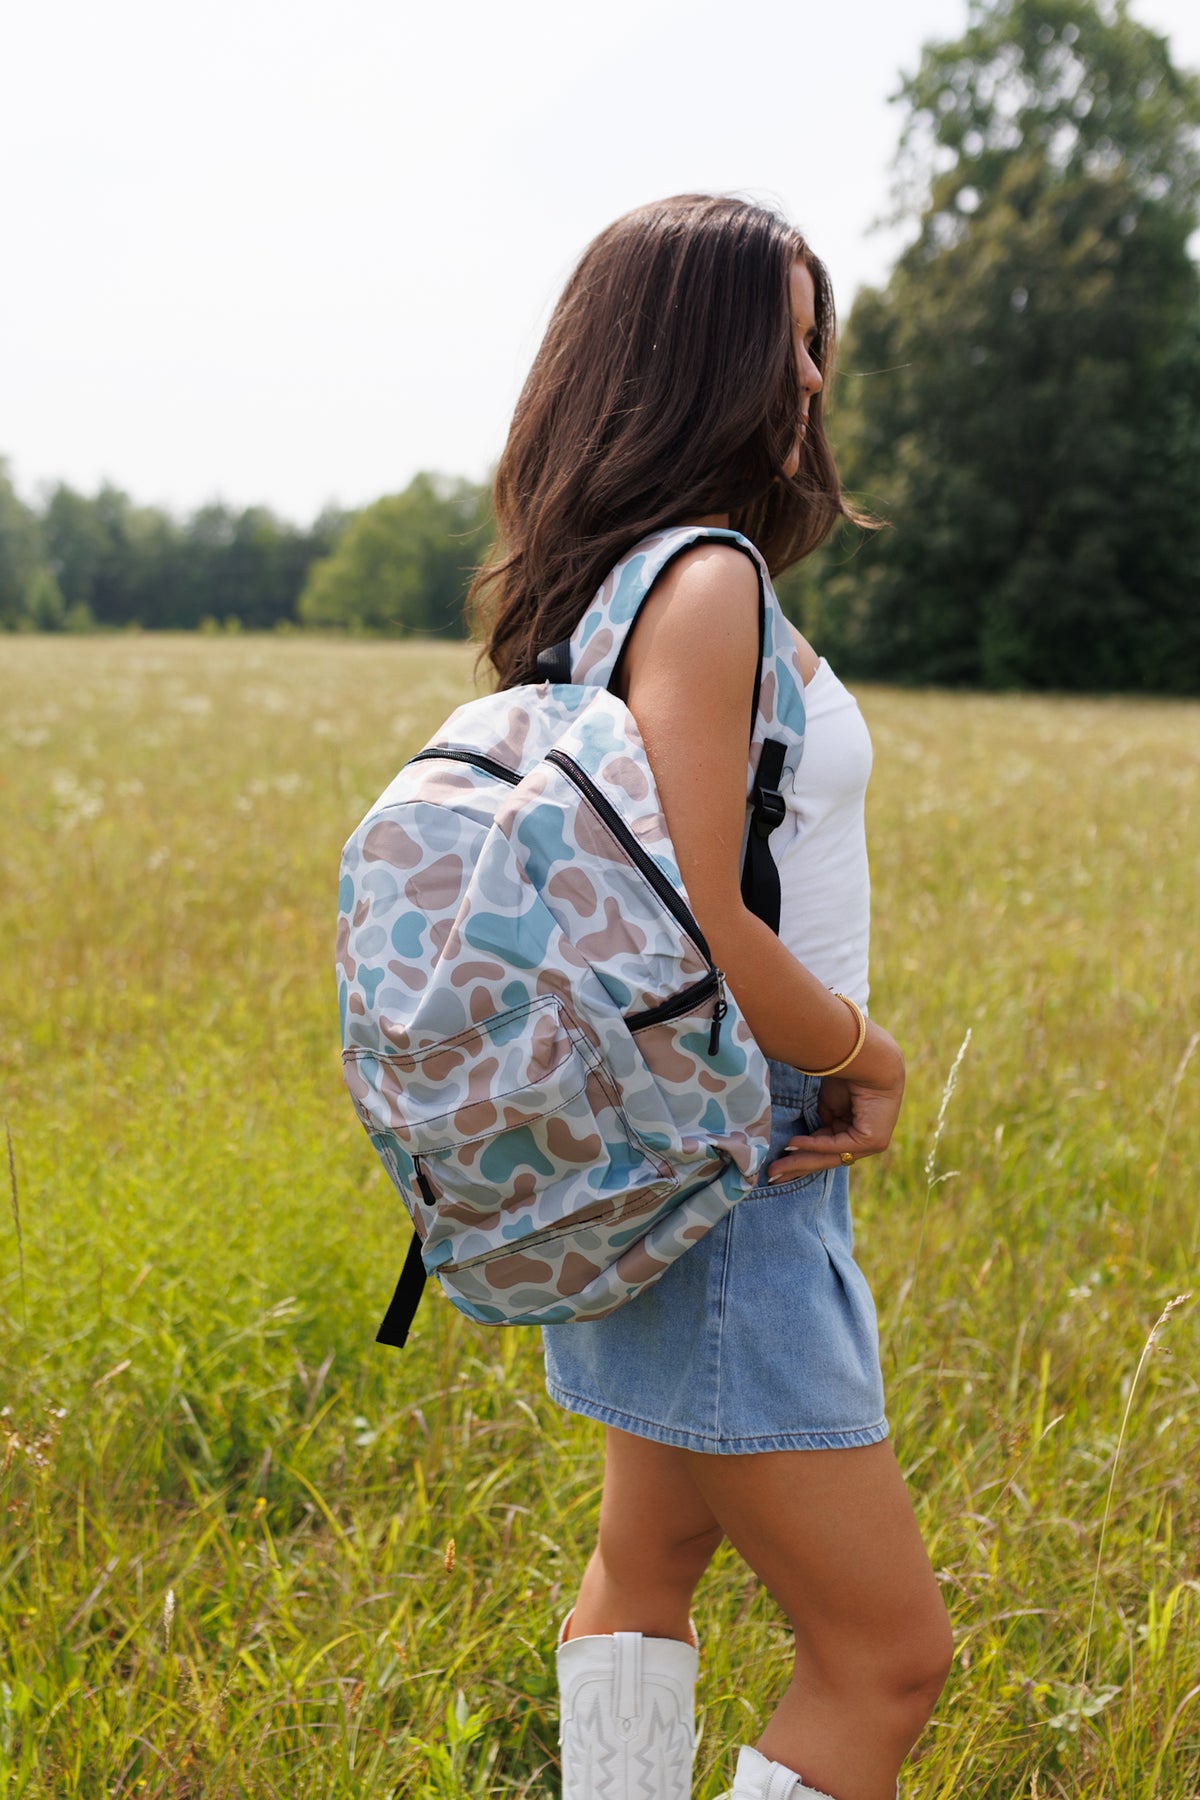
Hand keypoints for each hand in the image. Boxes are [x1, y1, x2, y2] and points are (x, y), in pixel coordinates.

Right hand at [764, 1019, 905, 1182]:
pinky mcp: (873, 1140)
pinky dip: (813, 1146)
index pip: (825, 1148)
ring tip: (775, 1169)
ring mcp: (872, 1142)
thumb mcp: (827, 1102)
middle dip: (797, 1167)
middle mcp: (865, 1138)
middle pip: (826, 1157)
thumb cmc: (846, 1070)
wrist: (865, 1054)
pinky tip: (792, 1145)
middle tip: (771, 1176)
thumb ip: (820, 1122)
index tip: (776, 1163)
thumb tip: (801, 1143)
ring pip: (829, 1156)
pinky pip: (837, 1147)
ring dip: (800, 1162)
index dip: (800, 1156)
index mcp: (855, 1128)